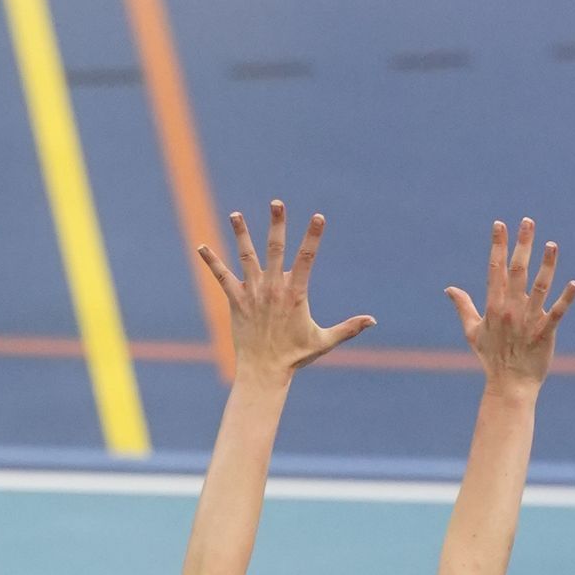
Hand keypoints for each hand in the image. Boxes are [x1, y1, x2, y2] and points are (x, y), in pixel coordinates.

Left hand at [197, 202, 373, 380]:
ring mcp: (253, 292)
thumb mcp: (325, 341)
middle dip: (277, 224)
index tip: (318, 217)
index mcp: (295, 293)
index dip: (313, 237)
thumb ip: (349, 328)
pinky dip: (211, 261)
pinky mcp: (236, 300)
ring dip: (241, 234)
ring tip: (235, 214)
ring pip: (246, 256)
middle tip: (276, 202)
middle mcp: (273, 288)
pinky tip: (201, 246)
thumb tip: (373, 320)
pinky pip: (221, 277)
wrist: (264, 372)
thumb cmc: (295, 357)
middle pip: (275, 248)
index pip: (307, 258)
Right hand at [446, 218, 574, 387]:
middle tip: (528, 221)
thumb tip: (449, 289)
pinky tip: (574, 284)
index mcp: (494, 306)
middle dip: (522, 244)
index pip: (495, 269)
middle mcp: (511, 309)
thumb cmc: (491, 358)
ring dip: (546, 265)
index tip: (500, 225)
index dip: (498, 245)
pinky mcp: (545, 333)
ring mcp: (529, 320)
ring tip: (551, 245)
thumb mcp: (472, 331)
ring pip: (539, 287)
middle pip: (517, 271)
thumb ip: (463, 307)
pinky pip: (557, 313)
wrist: (509, 385)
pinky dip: (566, 299)